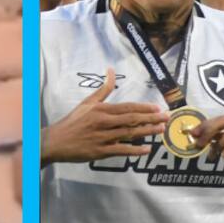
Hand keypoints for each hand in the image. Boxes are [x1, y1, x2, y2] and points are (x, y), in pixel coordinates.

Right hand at [41, 67, 165, 164]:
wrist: (57, 141)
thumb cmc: (74, 121)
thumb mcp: (88, 102)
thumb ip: (103, 88)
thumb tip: (111, 70)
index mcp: (102, 109)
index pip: (127, 107)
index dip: (144, 108)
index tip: (158, 108)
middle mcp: (104, 122)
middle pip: (132, 119)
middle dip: (151, 118)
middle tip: (167, 118)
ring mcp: (103, 138)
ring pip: (129, 134)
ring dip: (147, 132)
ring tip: (161, 130)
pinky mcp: (101, 152)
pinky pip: (121, 150)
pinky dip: (134, 150)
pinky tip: (146, 149)